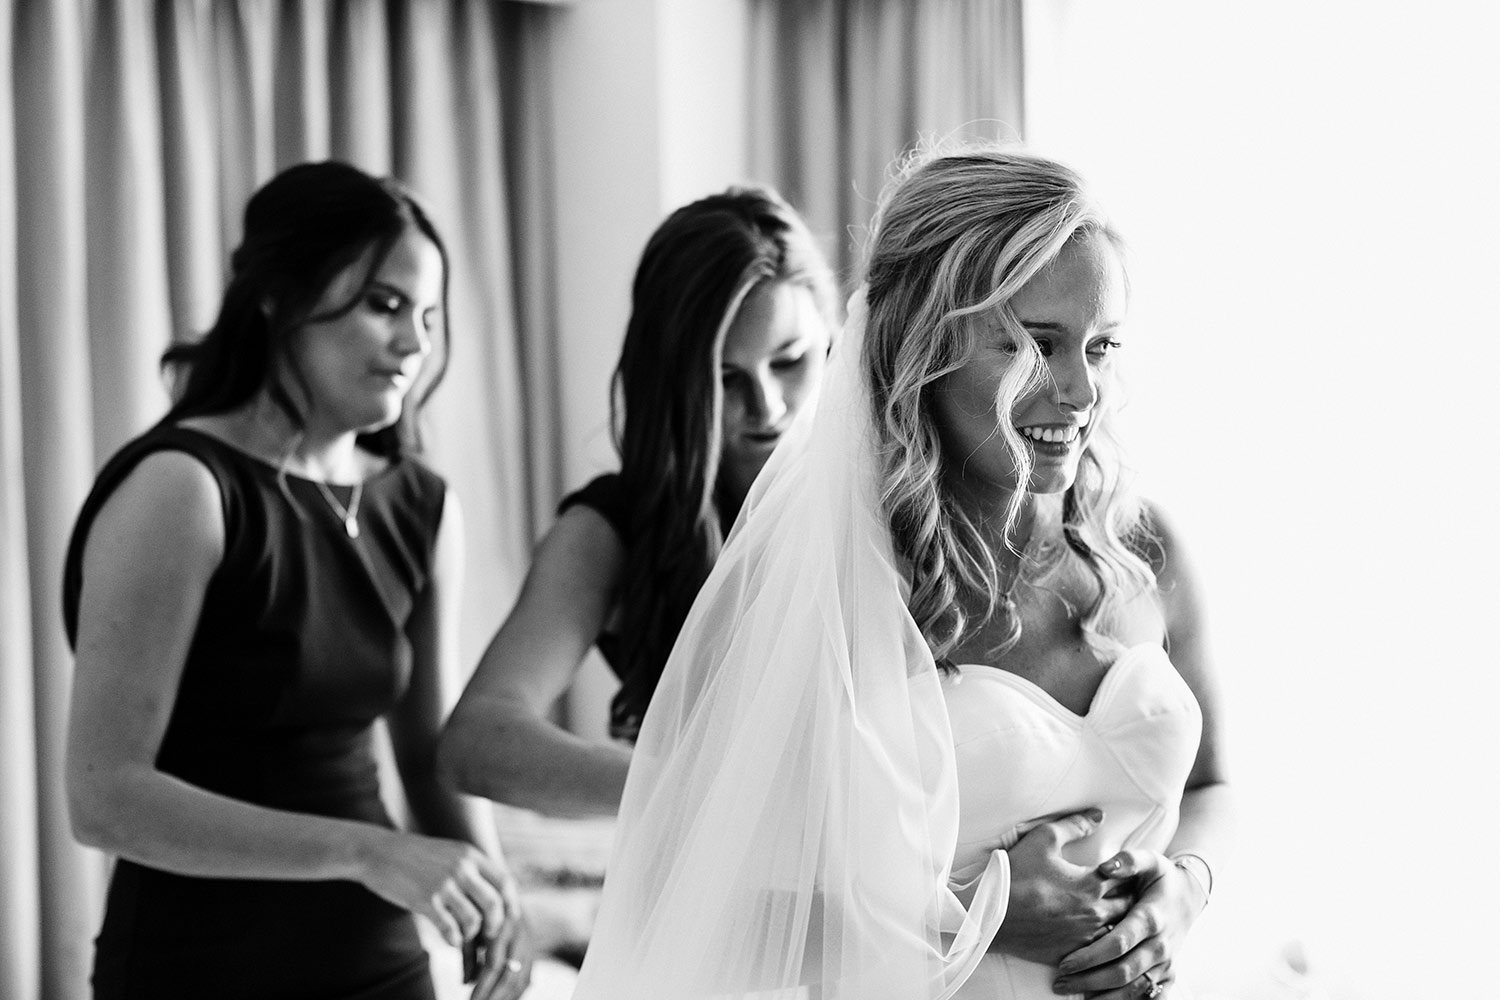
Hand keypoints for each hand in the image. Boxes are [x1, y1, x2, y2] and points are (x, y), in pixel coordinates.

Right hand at [358, 829, 516, 949]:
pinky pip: (449, 929)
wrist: (379, 851)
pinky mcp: (424, 900)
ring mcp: (443, 884)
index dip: (511, 904)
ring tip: (464, 935)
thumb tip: (494, 892)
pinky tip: (450, 940)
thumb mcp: (449, 851)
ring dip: (471, 934)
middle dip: (496, 925)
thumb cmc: (415, 855)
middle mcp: (461, 867)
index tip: (509, 918)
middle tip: (489, 934)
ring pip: (473, 920)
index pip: (504, 882)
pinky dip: (454, 940)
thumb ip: (471, 867)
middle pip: (494, 904)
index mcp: (470, 854)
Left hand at [469, 913, 534, 999]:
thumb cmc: (481, 909)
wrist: (506, 894)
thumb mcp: (472, 923)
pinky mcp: (532, 953)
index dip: (482, 986)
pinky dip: (514, 995)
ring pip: (520, 981)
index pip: (494, 964)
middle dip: (493, 997)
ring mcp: (528, 945)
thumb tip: (465, 983)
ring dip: (504, 998)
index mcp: (502, 926)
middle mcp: (519, 936)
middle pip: (510, 976)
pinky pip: (526, 980)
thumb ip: (467, 950)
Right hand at [991, 809, 1133, 964]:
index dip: (1132, 873)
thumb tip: (1098, 816)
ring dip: (1122, 923)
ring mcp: (1084, 937)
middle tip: (1131, 891)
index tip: (1132, 871)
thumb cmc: (1017, 874)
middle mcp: (1094, 913)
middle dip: (1131, 898)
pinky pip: (1101, 953)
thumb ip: (1074, 825)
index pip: (1127, 878)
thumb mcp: (1043, 839)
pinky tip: (1102, 940)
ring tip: (1122, 916)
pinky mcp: (1073, 954)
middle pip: (1129, 907)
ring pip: (1119, 933)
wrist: (991, 913)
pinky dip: (1105, 945)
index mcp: (1091, 885)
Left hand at [1051, 850, 1207, 997]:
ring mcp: (1166, 963)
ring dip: (1104, 996)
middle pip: (1123, 971)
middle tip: (1060, 982)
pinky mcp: (1169, 974)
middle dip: (1089, 980)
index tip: (1064, 962)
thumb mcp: (1149, 859)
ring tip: (1073, 992)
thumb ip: (1127, 861)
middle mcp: (1160, 945)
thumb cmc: (1160, 877)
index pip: (1118, 944)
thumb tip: (1106, 867)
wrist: (1189, 896)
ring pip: (1134, 989)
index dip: (1091, 956)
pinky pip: (1151, 997)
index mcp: (1151, 918)